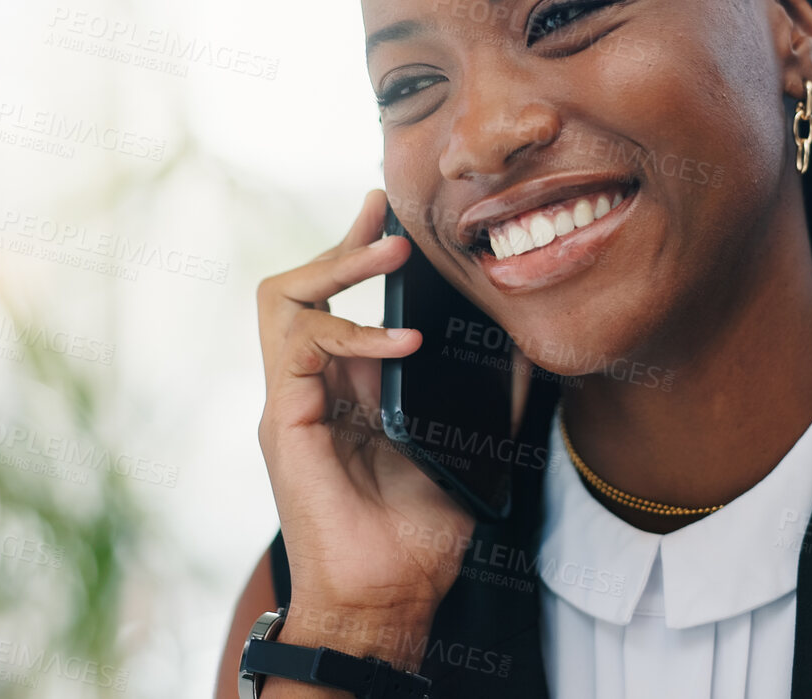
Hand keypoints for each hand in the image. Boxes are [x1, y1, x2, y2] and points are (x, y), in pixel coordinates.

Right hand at [255, 189, 473, 670]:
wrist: (387, 600)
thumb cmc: (420, 539)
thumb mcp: (467, 450)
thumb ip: (486, 400)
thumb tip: (527, 355)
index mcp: (346, 394)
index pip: (337, 303)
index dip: (357, 254)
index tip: (392, 216)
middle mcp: (311, 391)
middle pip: (301, 287)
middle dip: (340, 242)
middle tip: (382, 211)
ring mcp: (293, 404)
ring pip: (283, 299)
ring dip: (337, 267)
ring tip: (390, 253)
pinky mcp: (287, 422)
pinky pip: (298, 346)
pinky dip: (351, 332)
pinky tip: (402, 342)